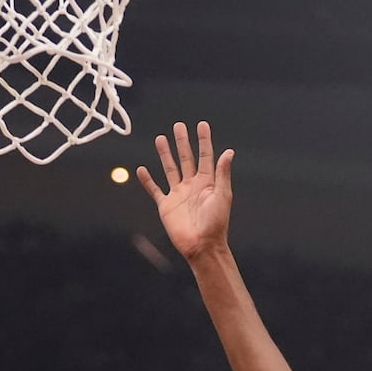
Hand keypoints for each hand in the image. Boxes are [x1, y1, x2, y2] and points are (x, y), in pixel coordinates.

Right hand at [136, 121, 233, 262]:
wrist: (202, 246)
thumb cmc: (216, 223)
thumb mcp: (222, 195)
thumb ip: (222, 173)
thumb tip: (229, 151)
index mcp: (207, 182)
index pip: (205, 156)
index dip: (203, 140)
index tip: (202, 125)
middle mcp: (192, 185)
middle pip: (186, 158)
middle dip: (182, 142)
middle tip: (178, 126)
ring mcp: (178, 195)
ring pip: (170, 169)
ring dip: (165, 154)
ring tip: (160, 138)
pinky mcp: (166, 206)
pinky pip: (155, 190)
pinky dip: (148, 181)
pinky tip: (142, 169)